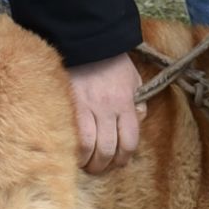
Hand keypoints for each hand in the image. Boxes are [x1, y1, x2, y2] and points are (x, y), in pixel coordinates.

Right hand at [68, 54, 145, 174]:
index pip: (129, 142)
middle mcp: (108, 109)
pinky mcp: (70, 105)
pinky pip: (73, 135)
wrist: (86, 40)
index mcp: (126, 103)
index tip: (117, 163)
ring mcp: (88, 107)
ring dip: (88, 162)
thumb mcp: (133, 79)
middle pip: (109, 149)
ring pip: (90, 147)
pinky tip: (71, 154)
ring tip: (84, 166)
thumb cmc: (111, 60)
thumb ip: (138, 102)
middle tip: (99, 169)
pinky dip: (74, 150)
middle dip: (104, 165)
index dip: (123, 158)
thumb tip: (138, 120)